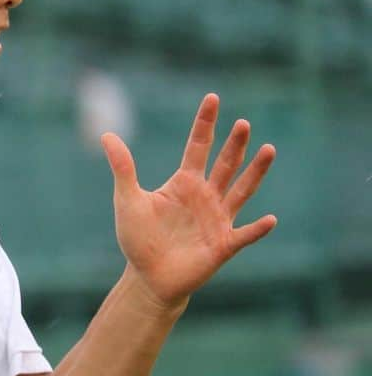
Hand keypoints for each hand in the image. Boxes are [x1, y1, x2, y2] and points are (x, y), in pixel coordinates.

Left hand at [100, 93, 276, 307]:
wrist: (149, 277)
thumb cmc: (139, 238)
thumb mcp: (127, 200)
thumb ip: (123, 168)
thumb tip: (106, 134)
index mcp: (184, 183)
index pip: (198, 146)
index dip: (205, 123)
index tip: (213, 98)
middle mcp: (206, 196)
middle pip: (224, 164)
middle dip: (234, 144)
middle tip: (243, 123)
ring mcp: (218, 219)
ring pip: (241, 191)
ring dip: (255, 172)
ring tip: (268, 150)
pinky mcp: (223, 245)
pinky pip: (244, 234)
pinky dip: (256, 228)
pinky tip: (269, 219)